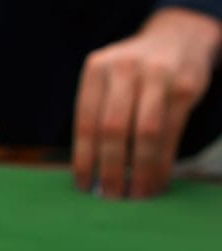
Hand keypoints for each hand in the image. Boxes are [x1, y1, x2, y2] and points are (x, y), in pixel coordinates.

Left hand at [72, 8, 220, 198]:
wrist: (177, 38)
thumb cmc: (131, 73)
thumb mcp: (106, 81)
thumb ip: (96, 116)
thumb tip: (89, 174)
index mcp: (96, 69)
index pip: (85, 122)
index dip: (83, 159)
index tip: (84, 186)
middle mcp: (125, 68)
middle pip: (113, 129)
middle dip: (111, 168)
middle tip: (110, 196)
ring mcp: (157, 75)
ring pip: (145, 133)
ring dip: (139, 170)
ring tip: (135, 195)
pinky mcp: (185, 86)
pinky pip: (172, 132)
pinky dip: (163, 162)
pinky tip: (156, 180)